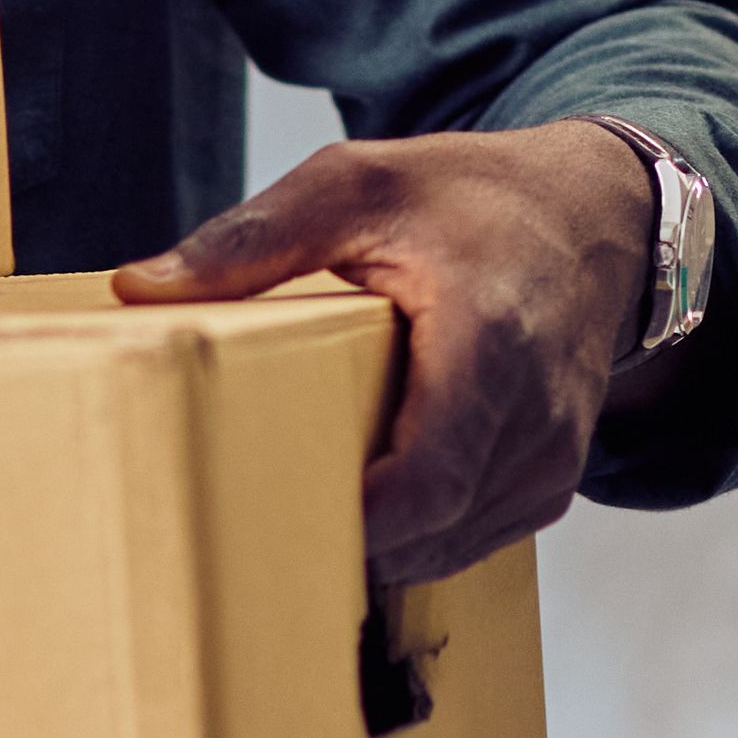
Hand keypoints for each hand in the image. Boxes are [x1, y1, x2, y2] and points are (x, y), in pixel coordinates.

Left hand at [114, 123, 657, 586]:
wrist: (596, 216)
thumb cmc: (475, 197)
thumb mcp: (356, 184)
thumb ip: (252, 237)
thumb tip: (141, 287)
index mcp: (489, 339)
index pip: (426, 483)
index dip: (351, 528)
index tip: (264, 523)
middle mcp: (536, 412)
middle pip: (430, 533)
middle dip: (341, 545)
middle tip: (243, 533)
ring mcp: (553, 455)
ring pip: (451, 550)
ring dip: (378, 552)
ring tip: (289, 524)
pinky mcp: (552, 478)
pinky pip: (476, 539)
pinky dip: (419, 539)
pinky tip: (363, 512)